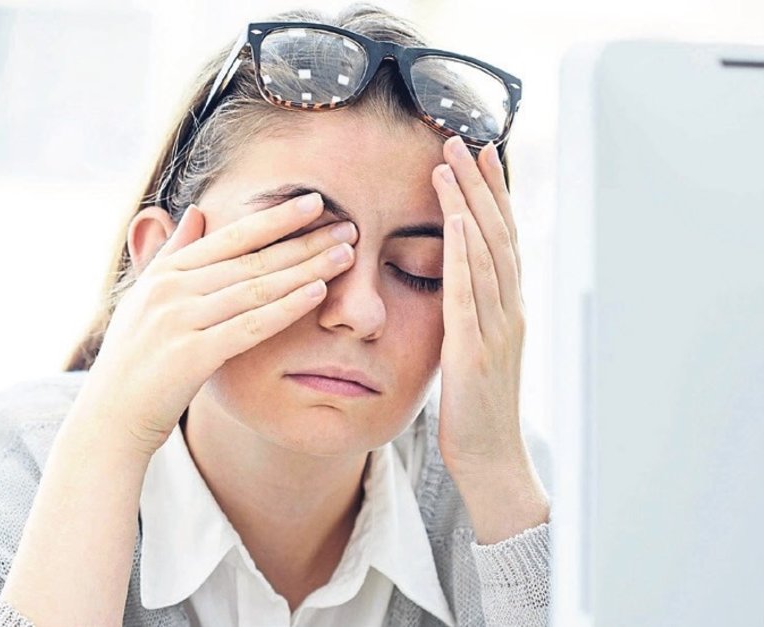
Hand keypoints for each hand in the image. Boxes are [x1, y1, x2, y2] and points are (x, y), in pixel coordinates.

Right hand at [84, 192, 358, 456]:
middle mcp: (171, 290)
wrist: (110, 418)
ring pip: (256, 288)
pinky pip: (249, 326)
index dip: (274, 217)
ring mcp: (179, 321)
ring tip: (345, 253)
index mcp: (164, 274)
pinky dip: (286, 307)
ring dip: (305, 268)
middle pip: (251, 259)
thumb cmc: (134, 360)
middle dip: (303, 240)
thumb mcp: (145, 300)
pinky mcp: (191, 356)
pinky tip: (318, 294)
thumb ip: (171, 254)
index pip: (230, 237)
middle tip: (347, 224)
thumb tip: (196, 212)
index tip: (314, 201)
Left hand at [431, 135, 527, 475]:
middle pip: (498, 233)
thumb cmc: (477, 409)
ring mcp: (497, 327)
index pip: (502, 238)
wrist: (493, 460)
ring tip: (448, 163)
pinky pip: (470, 292)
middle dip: (478, 183)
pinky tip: (455, 221)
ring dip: (468, 203)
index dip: (492, 194)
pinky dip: (464, 253)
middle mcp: (510, 309)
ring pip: (486, 252)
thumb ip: (468, 314)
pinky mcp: (475, 348)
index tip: (479, 154)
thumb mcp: (472, 350)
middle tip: (461, 139)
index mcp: (508, 308)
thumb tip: (451, 283)